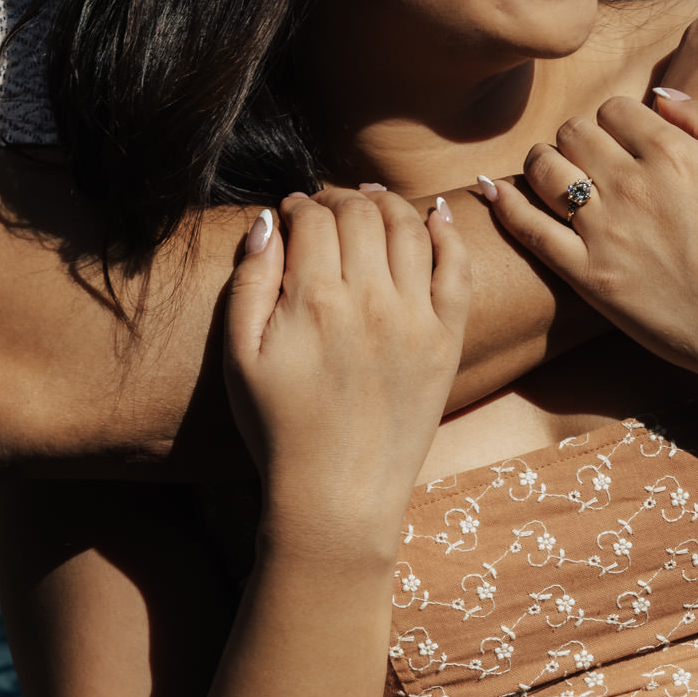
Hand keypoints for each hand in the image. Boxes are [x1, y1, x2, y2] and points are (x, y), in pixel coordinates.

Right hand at [225, 190, 468, 555]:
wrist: (337, 498)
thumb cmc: (279, 430)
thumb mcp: (240, 357)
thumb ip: (249, 282)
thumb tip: (268, 220)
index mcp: (314, 300)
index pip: (313, 218)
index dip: (299, 204)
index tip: (292, 210)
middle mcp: (369, 299)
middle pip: (360, 214)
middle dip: (338, 198)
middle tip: (327, 205)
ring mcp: (414, 318)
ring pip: (408, 227)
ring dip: (387, 204)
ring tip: (370, 201)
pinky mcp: (445, 339)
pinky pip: (457, 268)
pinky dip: (448, 233)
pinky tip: (434, 217)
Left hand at [488, 94, 697, 390]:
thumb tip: (660, 97)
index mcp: (670, 153)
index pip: (614, 109)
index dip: (617, 120)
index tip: (624, 138)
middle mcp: (630, 184)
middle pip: (573, 132)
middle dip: (578, 136)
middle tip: (589, 156)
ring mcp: (603, 231)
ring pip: (545, 169)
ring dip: (543, 160)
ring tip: (552, 169)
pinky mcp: (586, 275)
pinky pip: (530, 229)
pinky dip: (506, 204)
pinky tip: (493, 190)